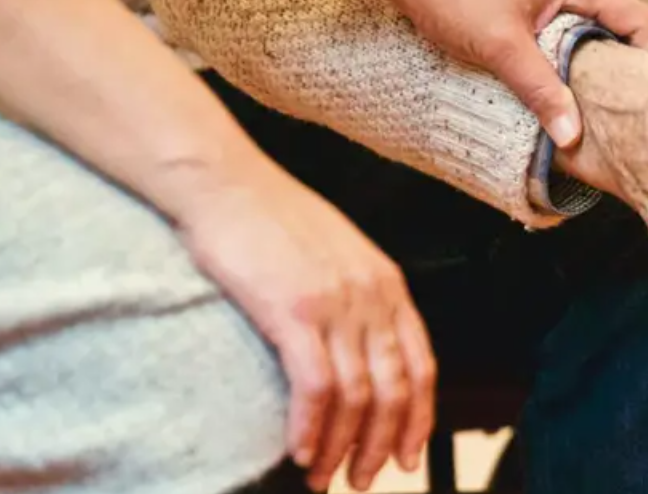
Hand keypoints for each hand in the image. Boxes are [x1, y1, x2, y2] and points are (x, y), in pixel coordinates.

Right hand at [169, 157, 435, 492]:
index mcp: (387, 283)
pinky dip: (311, 429)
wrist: (226, 182)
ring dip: (341, 448)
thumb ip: (357, 296)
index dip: (418, 419)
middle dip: (380, 445)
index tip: (405, 456)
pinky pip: (315, 388)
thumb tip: (358, 348)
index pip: (421, 365)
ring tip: (324, 477)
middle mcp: (372, 295)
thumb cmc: (271, 217)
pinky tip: (300, 451)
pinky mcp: (293, 311)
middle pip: (394, 390)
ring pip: (357, 397)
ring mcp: (335, 303)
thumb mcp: (337, 252)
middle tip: (361, 480)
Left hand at [386, 0, 647, 148]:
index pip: (637, 17)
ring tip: (598, 97)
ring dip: (596, 53)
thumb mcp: (501, 49)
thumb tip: (573, 135)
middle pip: (620, 17)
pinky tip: (560, 73)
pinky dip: (572, 43)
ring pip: (591, 18)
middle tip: (630, 105)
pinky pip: (567, 14)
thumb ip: (542, 91)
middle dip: (627, 61)